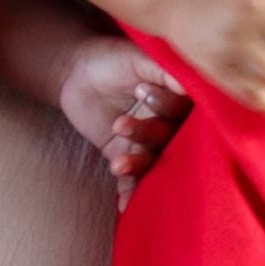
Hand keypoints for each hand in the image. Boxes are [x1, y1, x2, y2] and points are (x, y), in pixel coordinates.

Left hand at [57, 33, 188, 211]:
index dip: (166, 106)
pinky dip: (130, 195)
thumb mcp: (140, 58)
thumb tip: (189, 85)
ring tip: (118, 162)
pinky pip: (133, 181)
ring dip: (137, 164)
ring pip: (152, 160)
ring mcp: (148, 144)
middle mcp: (170, 125)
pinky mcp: (126, 157)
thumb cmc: (113, 59)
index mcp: (181, 99)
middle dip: (147, 135)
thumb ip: (165, 70)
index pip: (185, 111)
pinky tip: (125, 207)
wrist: (75, 72)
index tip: (141, 91)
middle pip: (170, 139)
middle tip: (121, 125)